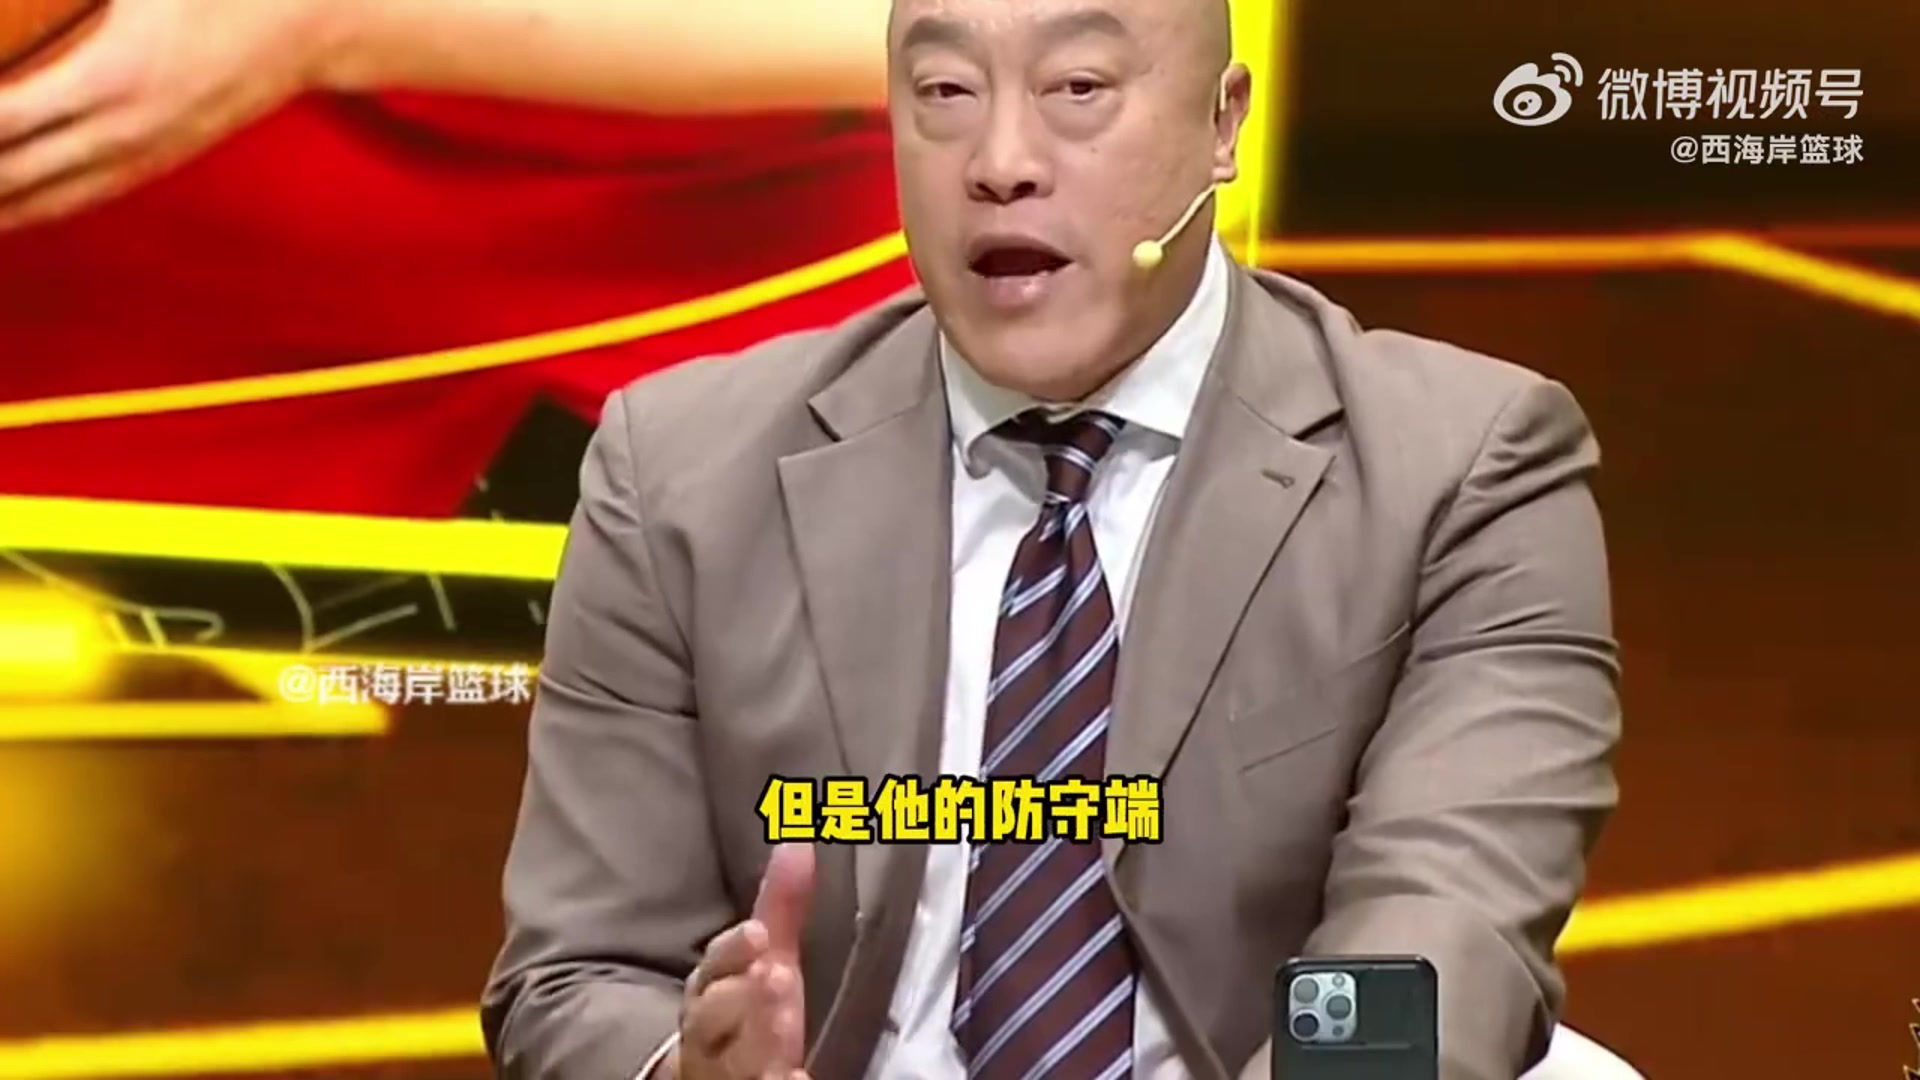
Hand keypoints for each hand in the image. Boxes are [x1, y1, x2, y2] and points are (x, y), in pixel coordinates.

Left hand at [0, 0, 345, 229]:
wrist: (313, 25)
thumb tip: (10, 1)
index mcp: (117, 76)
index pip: (2, 118)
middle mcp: (125, 129)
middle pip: (9, 175)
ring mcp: (143, 153)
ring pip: (38, 200)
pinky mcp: (156, 162)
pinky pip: (76, 199)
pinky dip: (22, 211)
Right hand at [673, 843, 814, 1079]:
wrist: (708, 1073)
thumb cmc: (744, 1004)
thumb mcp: (765, 956)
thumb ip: (782, 906)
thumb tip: (800, 841)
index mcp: (710, 986)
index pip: (715, 964)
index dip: (734, 949)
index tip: (760, 934)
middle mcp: (708, 1029)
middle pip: (716, 1013)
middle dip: (746, 995)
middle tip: (778, 976)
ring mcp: (723, 1069)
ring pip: (732, 1058)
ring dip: (758, 1043)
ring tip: (787, 1027)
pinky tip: (797, 1079)